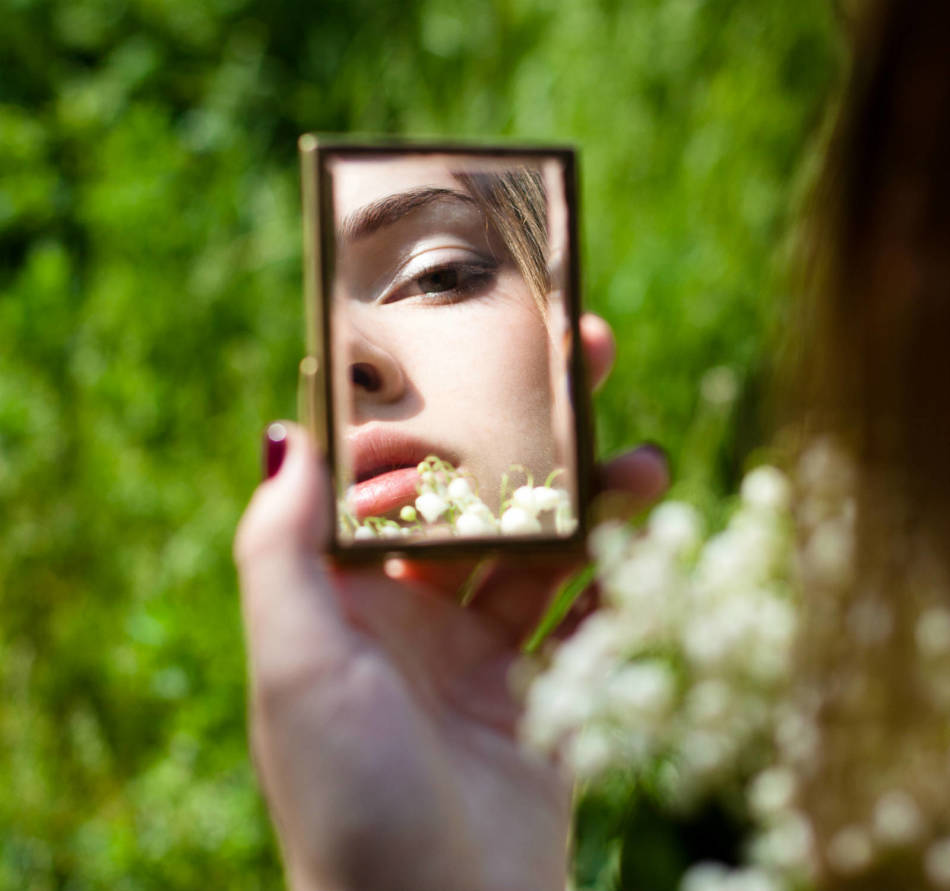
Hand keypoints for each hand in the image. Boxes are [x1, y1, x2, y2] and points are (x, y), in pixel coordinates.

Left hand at [234, 315, 667, 890]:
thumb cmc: (348, 795)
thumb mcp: (295, 661)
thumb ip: (281, 547)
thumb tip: (287, 433)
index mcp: (353, 595)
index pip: (392, 478)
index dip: (431, 413)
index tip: (476, 349)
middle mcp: (416, 618)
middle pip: (481, 501)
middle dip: (532, 437)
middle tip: (586, 362)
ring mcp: (483, 661)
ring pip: (546, 556)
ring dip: (594, 507)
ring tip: (646, 467)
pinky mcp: (543, 706)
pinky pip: (587, 628)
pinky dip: (618, 587)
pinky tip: (647, 550)